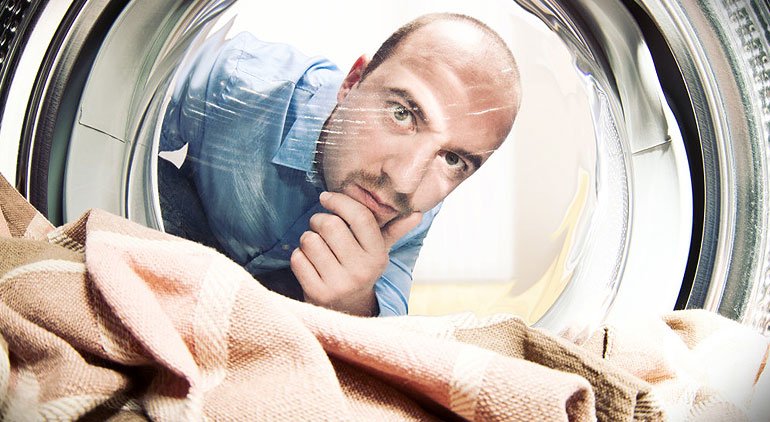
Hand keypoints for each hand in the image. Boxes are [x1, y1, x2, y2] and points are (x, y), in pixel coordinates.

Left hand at [290, 191, 421, 315]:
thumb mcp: (378, 251)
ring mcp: (338, 284)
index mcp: (377, 256)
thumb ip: (394, 230)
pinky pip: (298, 258)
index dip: (340, 201)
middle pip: (329, 225)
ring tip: (316, 246)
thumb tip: (418, 213)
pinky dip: (299, 255)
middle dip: (318, 219)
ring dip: (308, 238)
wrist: (346, 309)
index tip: (327, 197)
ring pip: (310, 240)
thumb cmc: (360, 269)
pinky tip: (309, 262)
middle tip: (319, 225)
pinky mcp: (316, 293)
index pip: (361, 217)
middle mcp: (361, 271)